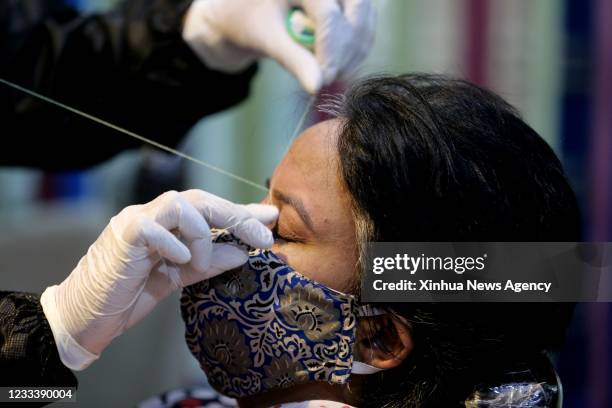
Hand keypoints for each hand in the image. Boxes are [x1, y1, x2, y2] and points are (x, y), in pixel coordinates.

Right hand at [40, 190, 277, 369]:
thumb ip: (209, 264)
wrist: (85, 316)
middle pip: (200, 199)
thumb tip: (245, 253)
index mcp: (168, 224)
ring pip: (179, 203)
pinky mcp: (120, 235)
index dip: (242, 212)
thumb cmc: (129, 295)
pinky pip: (151, 227)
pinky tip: (182, 260)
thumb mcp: (178, 279)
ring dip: (201, 233)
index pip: (210, 210)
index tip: (271, 218)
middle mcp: (153, 215)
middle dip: (235, 215)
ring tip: (200, 263)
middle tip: (263, 237)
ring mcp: (135, 221)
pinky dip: (173, 242)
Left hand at [182, 0, 375, 93]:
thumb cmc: (251, 22)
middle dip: (346, 50)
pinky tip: (334, 69)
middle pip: (358, 12)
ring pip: (364, 23)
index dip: (331, 49)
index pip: (327, 14)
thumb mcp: (267, 40)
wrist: (247, 14)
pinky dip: (354, 54)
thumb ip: (293, 60)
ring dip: (352, 56)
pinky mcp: (351, 6)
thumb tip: (317, 87)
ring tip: (327, 75)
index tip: (324, 78)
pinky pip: (364, 31)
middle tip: (329, 78)